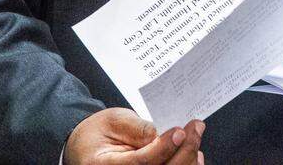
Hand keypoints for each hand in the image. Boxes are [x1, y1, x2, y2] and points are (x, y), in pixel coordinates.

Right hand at [64, 108, 204, 164]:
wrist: (87, 148)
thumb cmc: (98, 134)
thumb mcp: (113, 121)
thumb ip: (136, 128)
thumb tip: (160, 134)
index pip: (140, 163)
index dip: (162, 148)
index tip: (180, 131)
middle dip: (183, 151)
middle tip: (195, 128)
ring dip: (188, 160)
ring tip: (195, 138)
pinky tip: (193, 154)